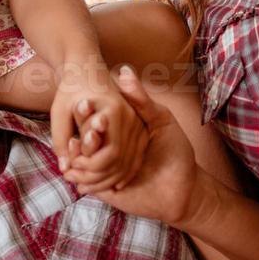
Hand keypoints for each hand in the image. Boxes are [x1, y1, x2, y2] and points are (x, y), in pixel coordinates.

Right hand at [62, 66, 202, 227]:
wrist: (184, 189)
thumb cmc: (176, 151)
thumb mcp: (160, 119)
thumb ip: (141, 99)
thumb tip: (125, 71)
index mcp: (118, 130)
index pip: (96, 119)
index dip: (88, 111)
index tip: (84, 101)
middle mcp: (109, 147)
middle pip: (86, 137)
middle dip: (81, 128)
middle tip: (78, 119)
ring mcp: (105, 168)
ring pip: (82, 158)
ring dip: (76, 151)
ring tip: (74, 143)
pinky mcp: (104, 188)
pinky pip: (86, 181)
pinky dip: (79, 173)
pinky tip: (76, 165)